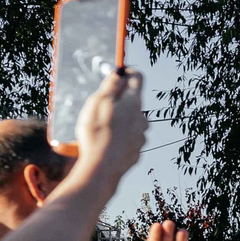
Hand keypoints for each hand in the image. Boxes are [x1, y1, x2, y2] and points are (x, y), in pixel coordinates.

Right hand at [72, 66, 147, 186]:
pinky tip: (103, 142)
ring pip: (129, 120)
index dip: (127, 72)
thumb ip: (111, 86)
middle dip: (118, 99)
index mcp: (134, 103)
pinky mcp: (136, 150)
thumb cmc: (97, 133)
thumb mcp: (98, 102)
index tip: (118, 72)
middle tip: (99, 104)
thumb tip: (120, 73)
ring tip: (97, 127)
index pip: (137, 78)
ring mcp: (141, 135)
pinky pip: (126, 137)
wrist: (102, 168)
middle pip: (132, 100)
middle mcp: (142, 118)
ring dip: (117, 119)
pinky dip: (117, 136)